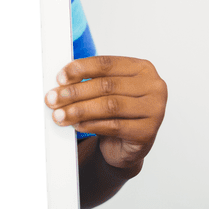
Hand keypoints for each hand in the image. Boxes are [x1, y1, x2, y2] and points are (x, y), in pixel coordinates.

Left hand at [45, 56, 166, 170]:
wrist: (127, 145)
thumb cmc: (116, 113)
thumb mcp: (106, 91)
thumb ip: (91, 81)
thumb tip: (61, 82)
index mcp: (142, 68)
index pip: (107, 64)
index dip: (81, 69)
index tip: (60, 78)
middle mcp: (154, 86)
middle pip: (107, 85)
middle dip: (75, 92)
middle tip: (53, 99)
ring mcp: (155, 109)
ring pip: (110, 106)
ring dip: (80, 110)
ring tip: (60, 115)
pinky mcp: (148, 132)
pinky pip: (114, 126)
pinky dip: (91, 125)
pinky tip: (76, 125)